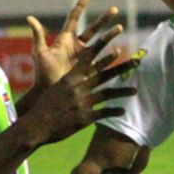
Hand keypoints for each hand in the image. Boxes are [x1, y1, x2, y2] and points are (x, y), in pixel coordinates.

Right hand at [23, 28, 137, 146]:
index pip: (90, 64)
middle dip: (122, 68)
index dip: (105, 56)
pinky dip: (114, 111)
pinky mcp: (85, 117)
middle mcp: (78, 88)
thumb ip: (69, 81)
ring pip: (108, 93)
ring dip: (123, 91)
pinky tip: (123, 110)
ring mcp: (82, 102)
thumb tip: (78, 75)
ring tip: (135, 90)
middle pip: (104, 75)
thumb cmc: (44, 105)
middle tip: (137, 63)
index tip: (119, 49)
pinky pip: (104, 113)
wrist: (36, 125)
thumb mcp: (56, 88)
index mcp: (70, 78)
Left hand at [28, 0, 120, 86]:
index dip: (81, 5)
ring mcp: (84, 57)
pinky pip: (102, 59)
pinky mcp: (89, 68)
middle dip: (103, 19)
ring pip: (100, 42)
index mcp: (65, 39)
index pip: (74, 18)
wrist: (48, 92)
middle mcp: (76, 46)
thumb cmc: (42, 73)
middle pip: (92, 28)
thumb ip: (38, 35)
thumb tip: (30, 18)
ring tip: (120, 27)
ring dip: (110, 35)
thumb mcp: (40, 52)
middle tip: (115, 9)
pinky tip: (119, 50)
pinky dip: (110, 55)